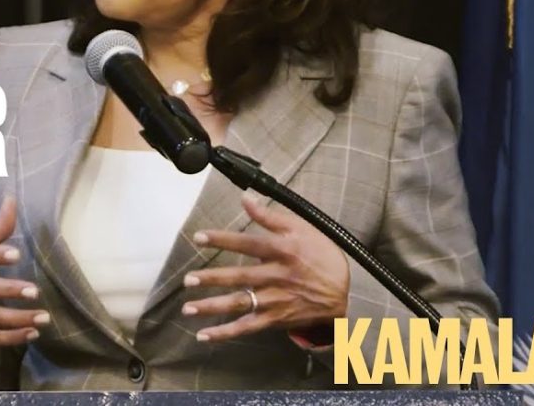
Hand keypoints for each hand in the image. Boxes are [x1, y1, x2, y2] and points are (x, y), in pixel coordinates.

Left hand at [181, 192, 348, 342]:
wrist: (346, 294)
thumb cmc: (321, 256)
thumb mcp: (301, 229)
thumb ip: (269, 216)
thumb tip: (245, 197)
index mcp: (283, 251)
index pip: (247, 243)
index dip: (223, 239)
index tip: (199, 237)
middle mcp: (277, 276)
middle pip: (240, 277)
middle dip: (212, 279)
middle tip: (188, 279)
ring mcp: (276, 300)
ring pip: (240, 304)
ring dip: (212, 307)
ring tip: (187, 308)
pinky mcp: (275, 319)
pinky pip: (247, 327)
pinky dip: (225, 333)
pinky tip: (204, 335)